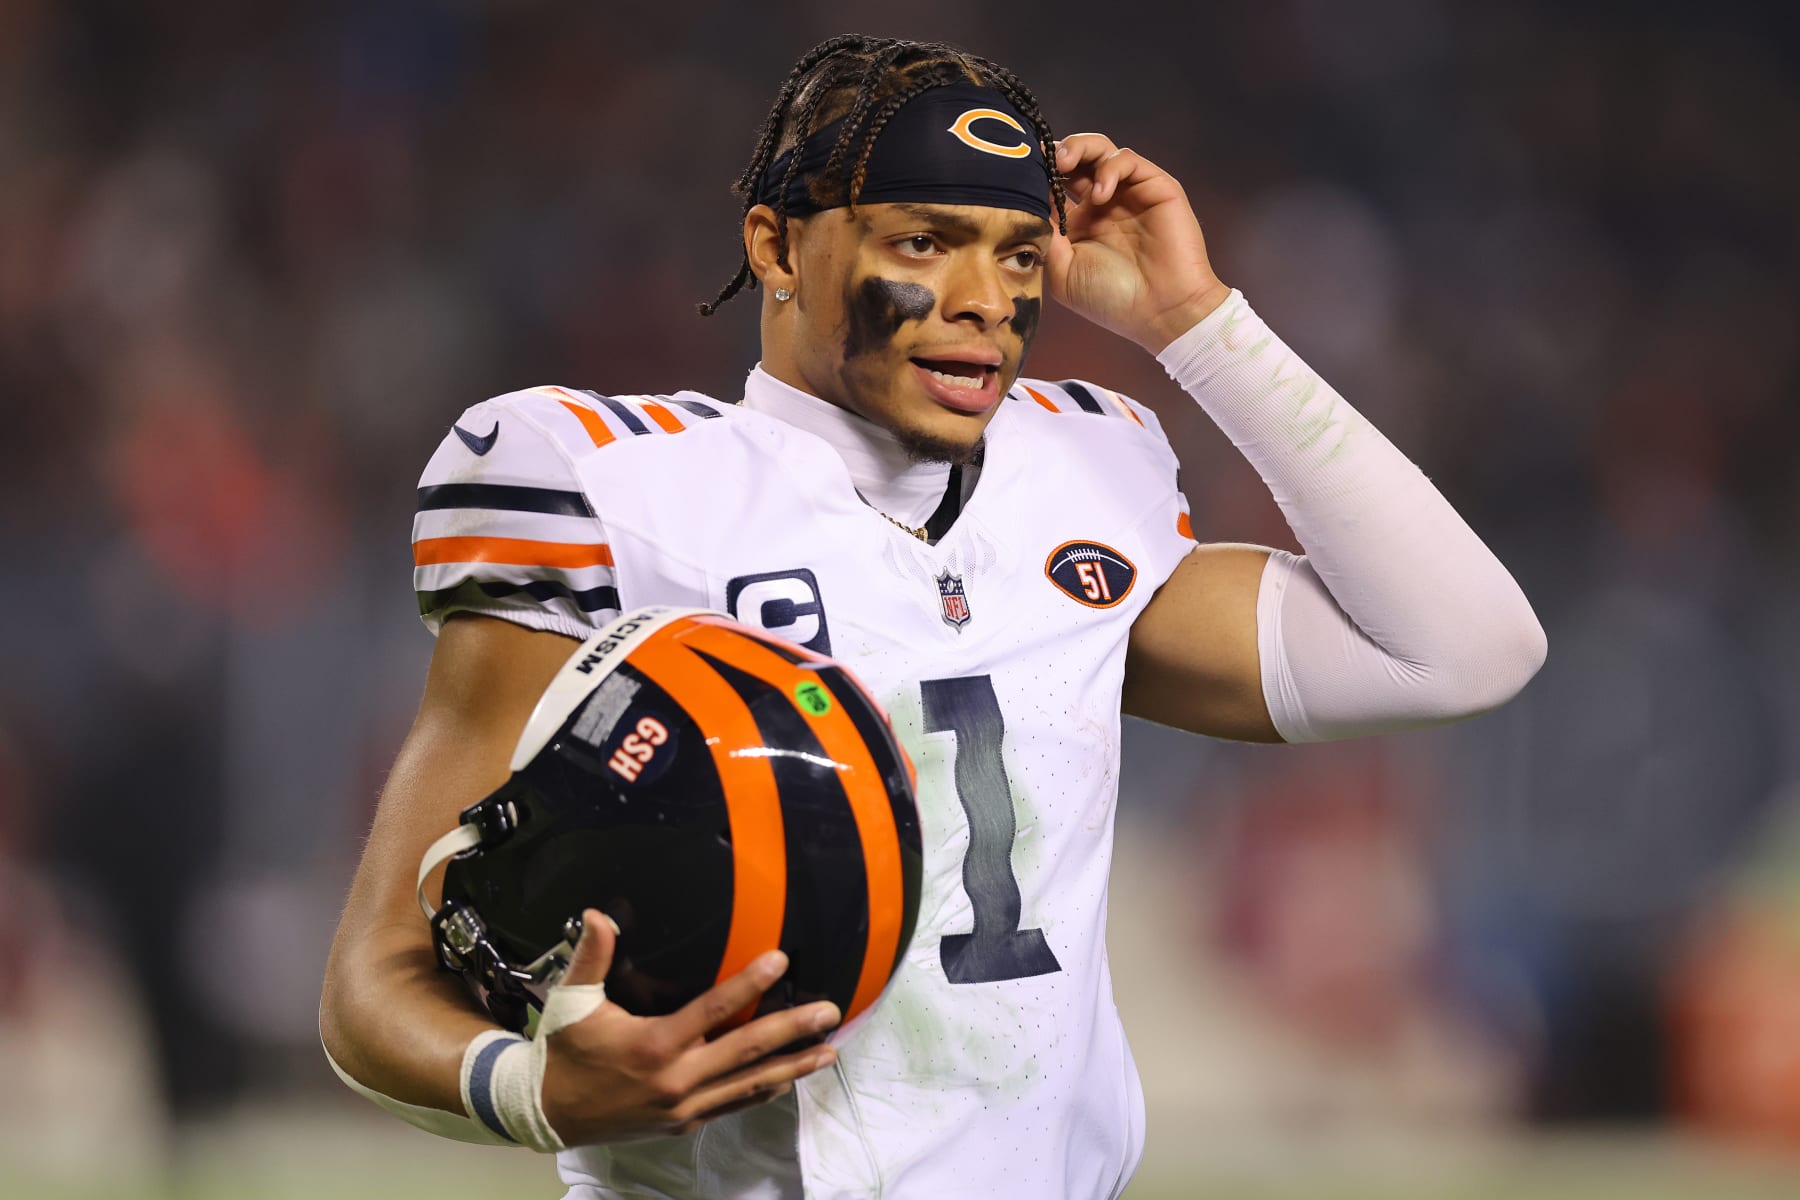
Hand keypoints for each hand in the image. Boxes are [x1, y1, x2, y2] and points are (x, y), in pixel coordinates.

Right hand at [540, 910, 840, 1144]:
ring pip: (750, 1085)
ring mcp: (685, 1107)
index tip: (781, 961)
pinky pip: (733, 1104)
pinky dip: (764, 1091)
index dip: (748, 984)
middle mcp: (677, 1079)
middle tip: (830, 1013)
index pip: (713, 1009)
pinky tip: (788, 1079)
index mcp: (654, 1044)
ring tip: (829, 1050)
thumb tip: (600, 913)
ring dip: (793, 1067)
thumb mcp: (572, 1002)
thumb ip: (591, 956)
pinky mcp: (684, 1123)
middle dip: (793, 1031)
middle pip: (747, 1051)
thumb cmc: (564, 1053)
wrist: (546, 1114)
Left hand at [1048, 133, 1232, 352]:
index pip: (1054, 184)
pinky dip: (1109, 169)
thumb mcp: (1062, 272)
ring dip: (1079, 148)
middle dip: (1056, 152)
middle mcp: (1103, 203)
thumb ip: (1046, 235)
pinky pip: (1128, 160)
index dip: (1037, 174)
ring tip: (1064, 164)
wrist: (1160, 310)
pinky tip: (1100, 195)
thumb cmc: (1111, 299)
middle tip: (1042, 159)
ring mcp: (1129, 193)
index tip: (1016, 172)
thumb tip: (1028, 201)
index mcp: (1079, 223)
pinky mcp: (1155, 186)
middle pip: (1076, 159)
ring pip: (1101, 149)